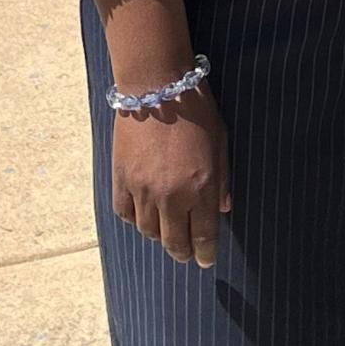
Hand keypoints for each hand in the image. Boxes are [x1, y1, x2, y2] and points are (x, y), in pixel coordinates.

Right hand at [112, 85, 231, 267]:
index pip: (203, 235)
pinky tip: (144, 213)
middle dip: (182, 251)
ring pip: (149, 232)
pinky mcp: (121, 180)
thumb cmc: (196, 109)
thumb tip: (223, 209)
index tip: (205, 261)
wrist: (156, 85)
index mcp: (201, 187)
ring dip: (159, 235)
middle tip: (186, 253)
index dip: (204, 253)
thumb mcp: (220, 141)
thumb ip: (223, 179)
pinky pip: (126, 214)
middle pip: (174, 242)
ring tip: (166, 231)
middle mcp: (171, 195)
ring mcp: (143, 190)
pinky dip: (135, 219)